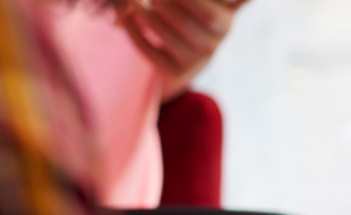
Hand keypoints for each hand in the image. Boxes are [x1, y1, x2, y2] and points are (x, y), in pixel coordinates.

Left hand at [117, 0, 242, 99]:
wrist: (187, 58)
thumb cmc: (192, 16)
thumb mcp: (207, 5)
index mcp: (225, 20)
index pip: (209, 12)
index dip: (188, 1)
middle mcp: (215, 43)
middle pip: (187, 21)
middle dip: (166, 2)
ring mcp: (196, 60)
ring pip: (167, 34)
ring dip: (145, 14)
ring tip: (133, 2)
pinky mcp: (177, 72)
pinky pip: (150, 51)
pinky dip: (134, 32)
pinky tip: (126, 16)